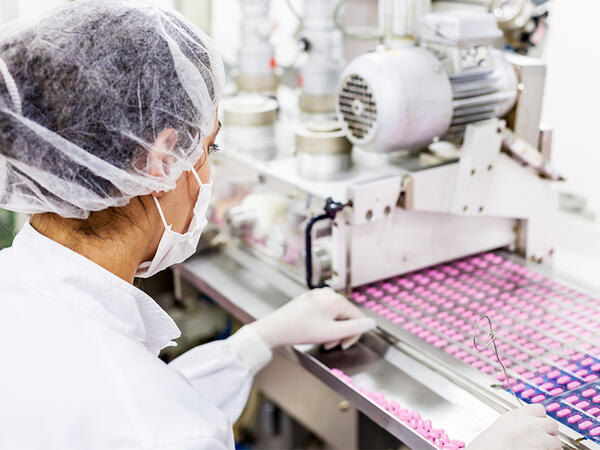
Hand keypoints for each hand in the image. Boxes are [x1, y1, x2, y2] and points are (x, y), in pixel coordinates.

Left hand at [249, 287, 375, 349]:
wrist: (275, 328)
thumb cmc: (300, 330)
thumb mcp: (331, 333)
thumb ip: (354, 328)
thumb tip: (372, 323)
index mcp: (336, 299)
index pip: (358, 317)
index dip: (354, 335)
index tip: (343, 346)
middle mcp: (328, 293)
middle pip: (346, 315)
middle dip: (341, 332)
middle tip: (330, 345)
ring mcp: (318, 294)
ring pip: (335, 315)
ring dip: (332, 330)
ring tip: (321, 340)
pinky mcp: (310, 299)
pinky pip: (325, 312)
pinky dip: (324, 324)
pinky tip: (314, 331)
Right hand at [467, 404, 560, 449]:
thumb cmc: (486, 447)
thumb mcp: (499, 428)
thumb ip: (515, 423)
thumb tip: (526, 428)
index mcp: (515, 416)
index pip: (539, 410)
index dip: (540, 419)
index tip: (538, 425)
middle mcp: (529, 425)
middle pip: (552, 424)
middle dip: (549, 433)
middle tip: (541, 441)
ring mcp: (538, 439)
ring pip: (557, 442)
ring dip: (550, 447)